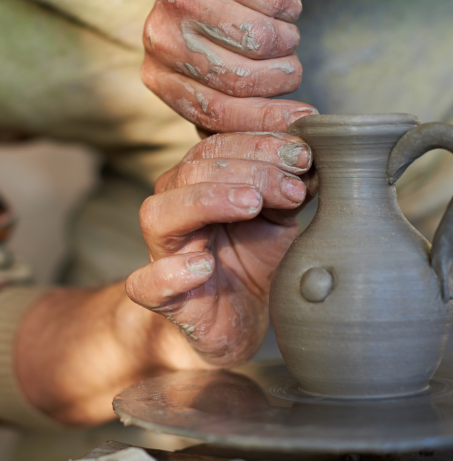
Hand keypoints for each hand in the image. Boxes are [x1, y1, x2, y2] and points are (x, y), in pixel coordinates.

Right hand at [125, 131, 315, 365]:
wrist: (240, 318)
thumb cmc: (254, 260)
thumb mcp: (280, 216)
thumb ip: (288, 187)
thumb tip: (315, 156)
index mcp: (196, 182)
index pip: (215, 145)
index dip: (258, 142)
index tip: (302, 152)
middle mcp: (173, 208)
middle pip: (192, 170)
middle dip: (248, 169)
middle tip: (292, 185)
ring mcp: (162, 253)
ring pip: (160, 214)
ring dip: (209, 201)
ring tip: (252, 206)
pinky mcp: (161, 297)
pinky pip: (146, 284)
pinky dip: (171, 273)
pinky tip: (204, 266)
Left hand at [142, 0, 357, 133]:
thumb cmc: (229, 27)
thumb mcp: (215, 76)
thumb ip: (227, 112)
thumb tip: (257, 153)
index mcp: (158, 75)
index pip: (213, 112)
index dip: (262, 122)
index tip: (299, 124)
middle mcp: (159, 37)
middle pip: (238, 80)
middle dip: (280, 79)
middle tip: (290, 70)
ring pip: (260, 41)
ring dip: (286, 39)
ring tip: (278, 33)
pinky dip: (288, 3)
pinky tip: (273, 0)